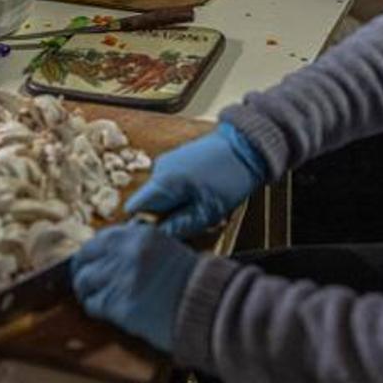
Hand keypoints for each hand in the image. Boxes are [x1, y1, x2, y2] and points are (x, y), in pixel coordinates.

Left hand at [71, 222, 198, 351]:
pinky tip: (104, 311)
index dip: (92, 253)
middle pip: (85, 257)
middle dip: (83, 270)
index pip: (99, 239)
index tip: (91, 262)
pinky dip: (95, 308)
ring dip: (86, 291)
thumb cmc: (194, 281)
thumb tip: (112, 252)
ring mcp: (121, 278)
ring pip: (84, 281)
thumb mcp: (166, 248)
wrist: (209, 306)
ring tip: (94, 298)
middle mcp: (126, 252)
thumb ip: (137, 246)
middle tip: (85, 281)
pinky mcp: (119, 305)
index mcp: (139, 234)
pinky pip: (94, 304)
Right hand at [124, 123, 266, 238]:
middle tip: (191, 223)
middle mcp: (159, 169)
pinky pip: (170, 184)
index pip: (135, 209)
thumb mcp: (207, 211)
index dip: (145, 226)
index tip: (165, 234)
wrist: (247, 145)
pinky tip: (203, 194)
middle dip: (164, 218)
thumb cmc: (231, 177)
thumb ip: (179, 226)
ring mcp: (167, 162)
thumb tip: (158, 238)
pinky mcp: (177, 159)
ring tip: (202, 208)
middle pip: (148, 204)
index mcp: (163, 182)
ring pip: (161, 195)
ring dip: (176, 206)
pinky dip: (182, 194)